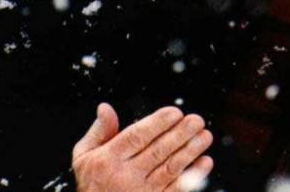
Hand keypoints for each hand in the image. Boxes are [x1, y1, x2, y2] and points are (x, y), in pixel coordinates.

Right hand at [72, 103, 213, 191]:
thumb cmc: (92, 183)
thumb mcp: (84, 157)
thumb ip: (99, 132)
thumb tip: (105, 107)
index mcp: (108, 160)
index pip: (136, 137)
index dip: (157, 124)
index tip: (175, 112)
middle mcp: (124, 177)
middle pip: (157, 152)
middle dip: (180, 134)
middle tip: (197, 120)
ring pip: (170, 169)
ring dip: (191, 152)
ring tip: (206, 136)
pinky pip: (177, 189)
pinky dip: (193, 176)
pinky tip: (205, 162)